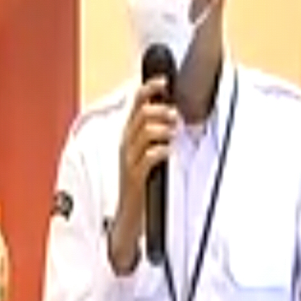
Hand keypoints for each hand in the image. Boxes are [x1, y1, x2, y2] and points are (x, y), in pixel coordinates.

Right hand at [108, 76, 177, 274]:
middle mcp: (126, 146)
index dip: (148, 90)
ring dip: (163, 128)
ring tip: (174, 133)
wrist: (127, 219)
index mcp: (128, 138)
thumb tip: (172, 115)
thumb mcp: (144, 155)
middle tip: (175, 115)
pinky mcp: (135, 178)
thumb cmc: (138, 186)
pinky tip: (168, 152)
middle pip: (140, 116)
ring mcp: (129, 161)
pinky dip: (160, 150)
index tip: (164, 81)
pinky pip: (148, 158)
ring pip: (144, 133)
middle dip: (160, 110)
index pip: (135, 106)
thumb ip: (154, 135)